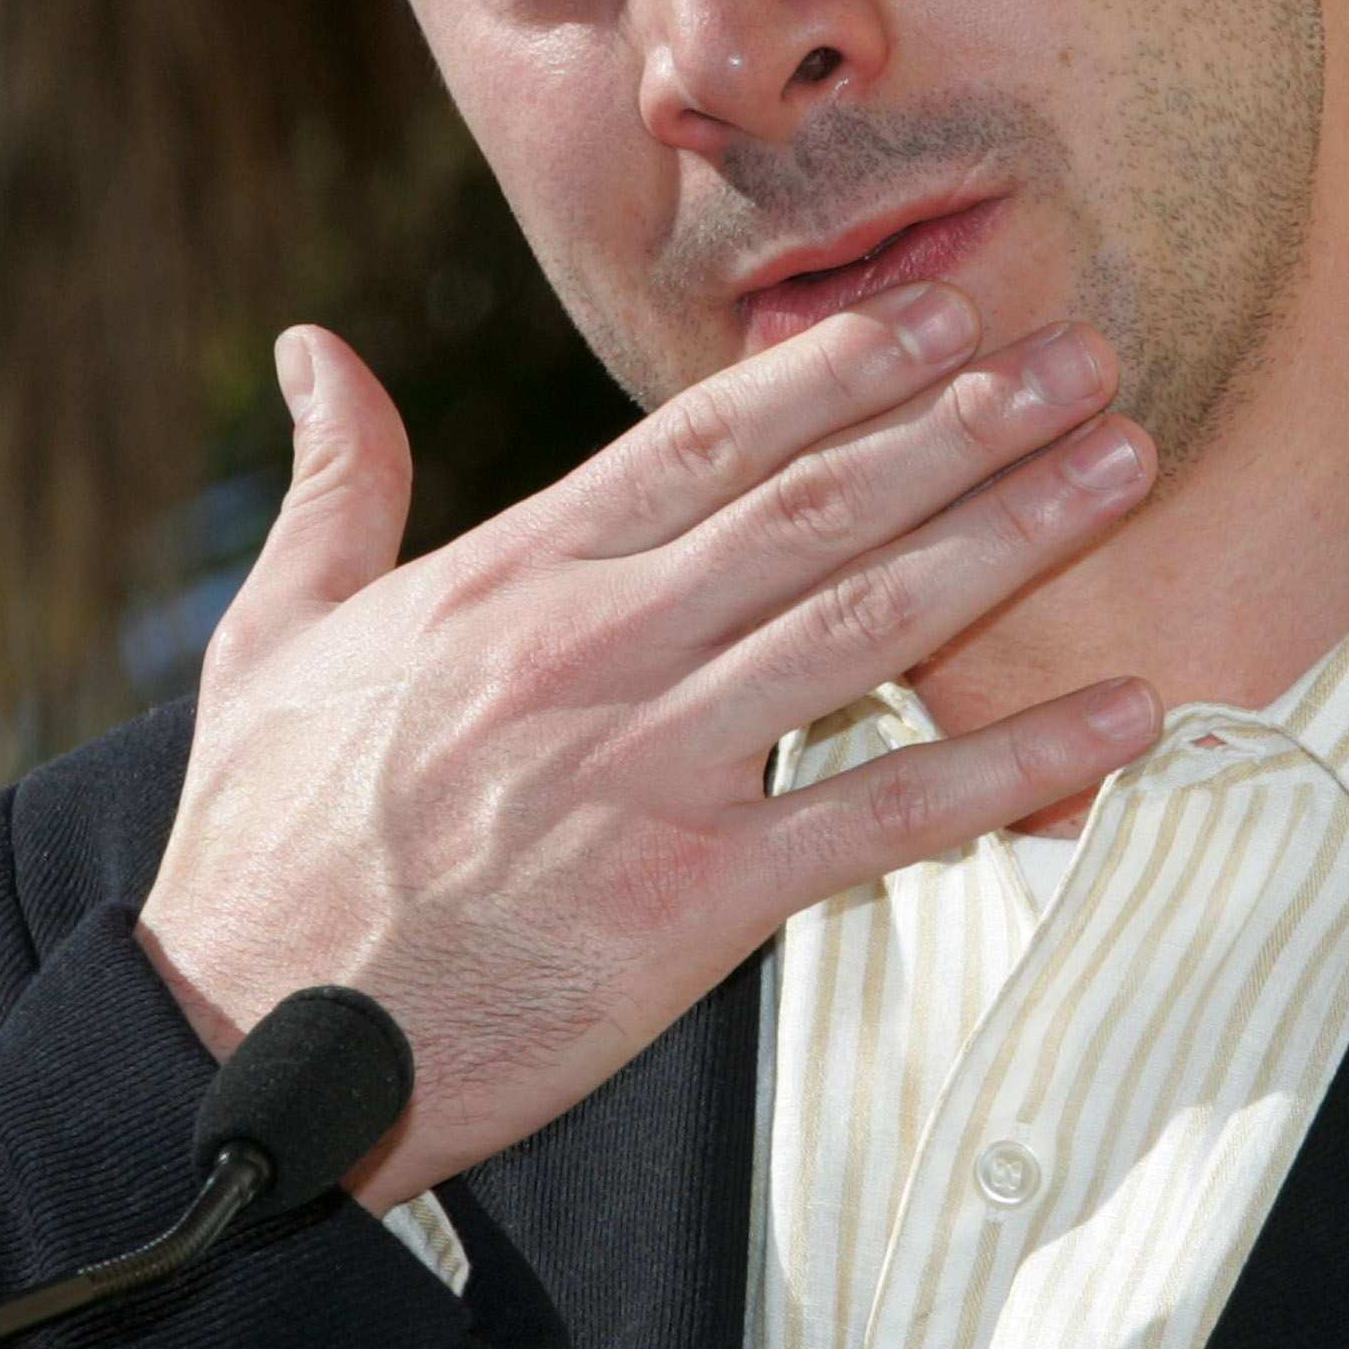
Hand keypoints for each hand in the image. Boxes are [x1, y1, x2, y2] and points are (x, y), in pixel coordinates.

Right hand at [135, 284, 1157, 1207]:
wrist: (232, 1038)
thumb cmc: (261, 839)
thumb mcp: (272, 633)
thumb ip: (333, 482)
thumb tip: (318, 349)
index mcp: (511, 576)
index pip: (705, 440)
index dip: (840, 367)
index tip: (944, 309)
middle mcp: (594, 649)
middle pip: (815, 508)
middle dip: (964, 421)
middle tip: (1084, 356)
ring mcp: (647, 772)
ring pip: (862, 628)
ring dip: (1008, 541)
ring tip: (1117, 467)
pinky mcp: (688, 901)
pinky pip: (877, 816)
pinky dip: (1007, 765)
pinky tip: (1116, 720)